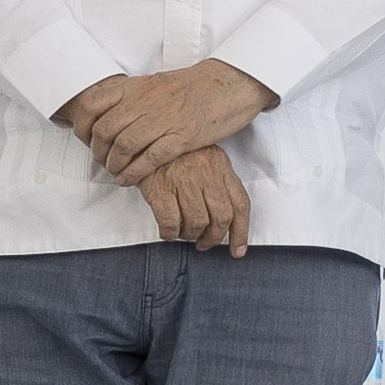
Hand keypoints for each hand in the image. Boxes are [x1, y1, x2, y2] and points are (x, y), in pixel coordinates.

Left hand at [65, 57, 275, 187]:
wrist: (230, 84)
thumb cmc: (196, 86)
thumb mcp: (156, 83)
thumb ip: (133, 97)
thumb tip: (113, 111)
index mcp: (136, 87)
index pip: (93, 104)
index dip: (83, 125)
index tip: (85, 138)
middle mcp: (145, 102)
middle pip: (105, 130)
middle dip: (98, 151)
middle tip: (102, 161)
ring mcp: (163, 120)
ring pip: (124, 146)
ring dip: (114, 164)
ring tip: (115, 172)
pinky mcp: (182, 137)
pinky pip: (149, 159)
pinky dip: (134, 173)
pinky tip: (128, 180)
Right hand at [137, 141, 251, 255]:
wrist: (143, 135)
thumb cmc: (174, 151)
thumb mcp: (204, 157)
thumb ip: (217, 181)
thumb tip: (225, 217)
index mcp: (220, 165)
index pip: (240, 203)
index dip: (241, 232)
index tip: (237, 249)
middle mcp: (206, 173)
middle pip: (222, 217)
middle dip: (214, 237)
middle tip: (204, 243)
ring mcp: (183, 180)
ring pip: (198, 222)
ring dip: (191, 235)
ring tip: (184, 234)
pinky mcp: (160, 188)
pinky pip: (171, 222)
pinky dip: (171, 233)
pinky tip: (168, 232)